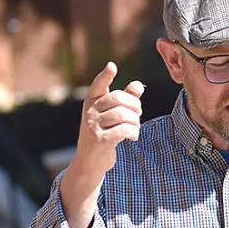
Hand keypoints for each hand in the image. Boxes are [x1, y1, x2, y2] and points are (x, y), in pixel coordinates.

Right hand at [72, 62, 143, 177]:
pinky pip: (123, 130)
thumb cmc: (103, 133)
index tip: (112, 66)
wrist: (89, 161)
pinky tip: (133, 136)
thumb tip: (139, 85)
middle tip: (139, 113)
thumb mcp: (110, 115)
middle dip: (134, 104)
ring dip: (135, 121)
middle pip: (118, 99)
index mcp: (91, 101)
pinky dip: (133, 132)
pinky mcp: (101, 140)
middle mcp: (90, 112)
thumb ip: (125, 99)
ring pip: (123, 115)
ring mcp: (94, 126)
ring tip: (135, 127)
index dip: (105, 76)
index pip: (98, 85)